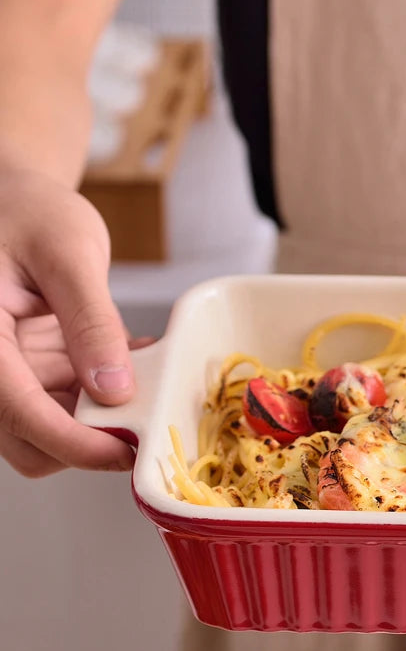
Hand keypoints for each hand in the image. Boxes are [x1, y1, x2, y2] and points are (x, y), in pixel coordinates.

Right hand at [0, 167, 135, 475]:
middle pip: (25, 440)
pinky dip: (105, 396)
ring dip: (102, 420)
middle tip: (146, 425)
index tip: (123, 451)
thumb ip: (91, 322)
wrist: (15, 200)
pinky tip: (132, 361)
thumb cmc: (30, 213)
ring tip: (146, 379)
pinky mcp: (30, 371)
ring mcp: (7, 371)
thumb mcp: (68, 255)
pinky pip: (68, 403)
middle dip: (87, 444)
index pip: (15, 410)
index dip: (72, 441)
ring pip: (50, 430)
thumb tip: (114, 388)